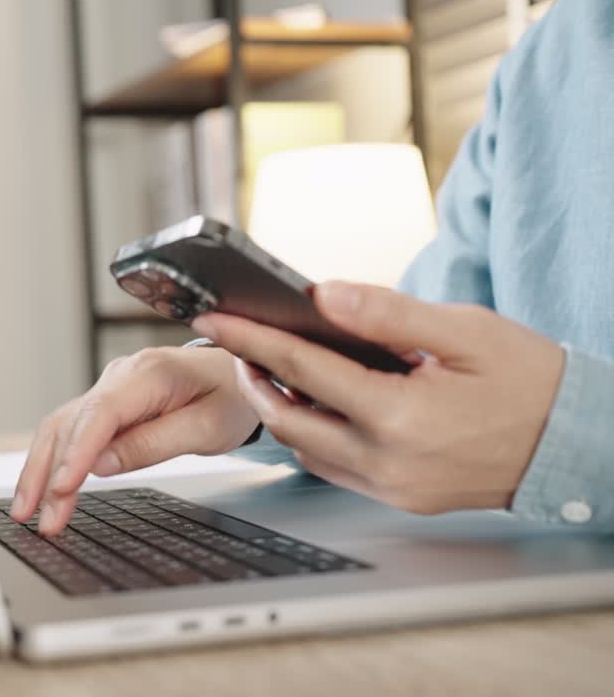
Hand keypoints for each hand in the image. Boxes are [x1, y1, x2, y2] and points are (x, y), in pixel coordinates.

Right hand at [11, 347, 260, 534]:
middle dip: (49, 473)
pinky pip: (71, 431)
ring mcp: (108, 389)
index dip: (77, 453)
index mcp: (148, 374)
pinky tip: (41, 488)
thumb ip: (153, 444)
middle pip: (69, 423)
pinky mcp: (105, 406)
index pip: (100, 414)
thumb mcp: (207, 427)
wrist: (237, 373)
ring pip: (60, 428)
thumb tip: (100, 466)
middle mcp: (119, 376)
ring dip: (41, 470)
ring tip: (27, 511)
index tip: (62, 488)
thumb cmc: (228, 396)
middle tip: (41, 519)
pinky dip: (53, 460)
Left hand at [192, 281, 564, 514]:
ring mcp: (390, 487)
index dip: (251, 339)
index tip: (216, 316)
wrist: (578, 443)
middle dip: (253, 376)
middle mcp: (387, 461)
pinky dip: (311, 434)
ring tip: (269, 366)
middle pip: (288, 418)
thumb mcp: (464, 331)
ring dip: (279, 409)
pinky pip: (332, 468)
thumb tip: (323, 295)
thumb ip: (388, 313)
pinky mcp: (398, 498)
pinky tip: (313, 404)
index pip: (302, 370)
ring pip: (304, 449)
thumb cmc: (529, 381)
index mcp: (401, 416)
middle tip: (236, 340)